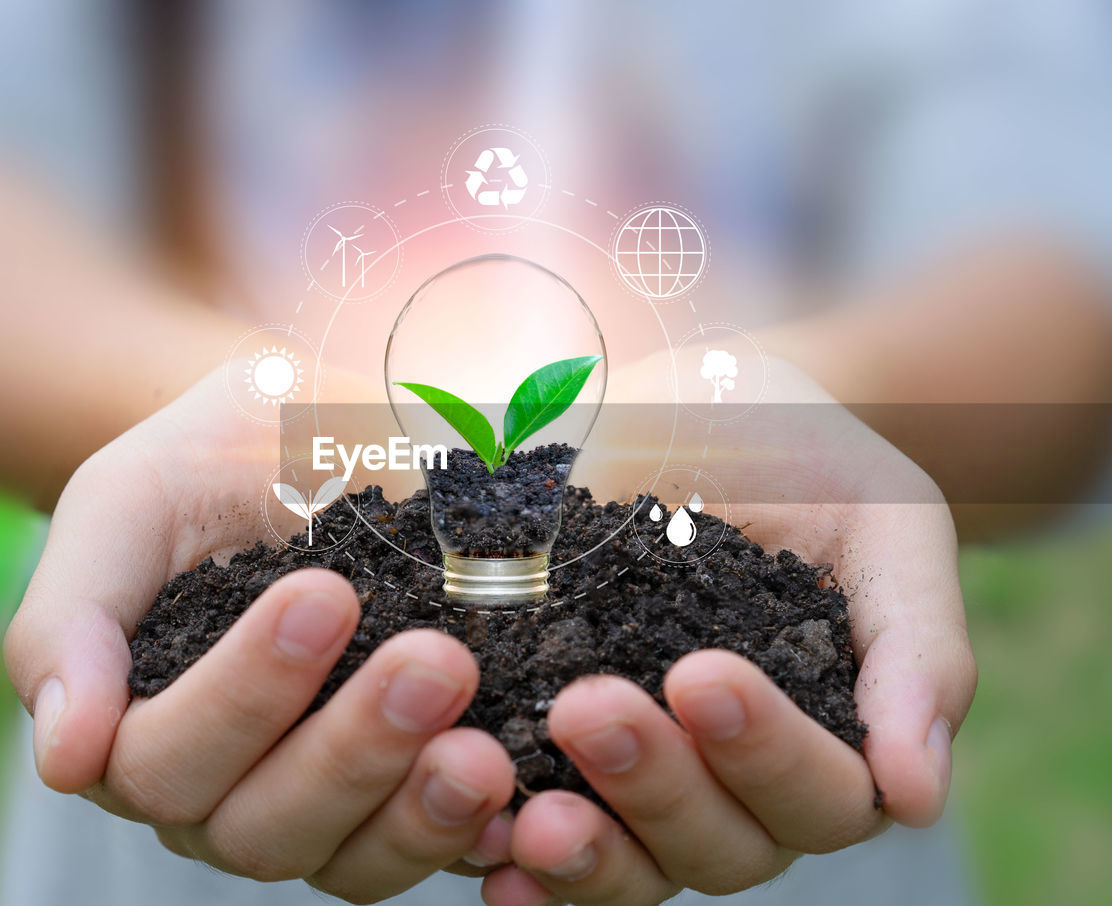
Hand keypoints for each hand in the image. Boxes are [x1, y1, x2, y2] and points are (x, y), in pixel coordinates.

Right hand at [3, 366, 516, 902]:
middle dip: (351, 749)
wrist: (320, 438)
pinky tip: (525, 802)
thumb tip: (63, 757)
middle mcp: (223, 788)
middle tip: (437, 663)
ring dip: (419, 811)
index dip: (242, 693)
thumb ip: (72, 619)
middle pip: (262, 826)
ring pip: (349, 860)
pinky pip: (434, 853)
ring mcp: (320, 807)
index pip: (164, 758)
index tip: (325, 593)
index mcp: (138, 726)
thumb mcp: (130, 500)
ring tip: (486, 750)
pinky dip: (475, 837)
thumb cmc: (214, 459)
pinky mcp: (406, 800)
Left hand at [481, 358, 977, 904]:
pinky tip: (477, 847)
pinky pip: (541, 840)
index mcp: (831, 738)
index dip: (765, 751)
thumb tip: (918, 794)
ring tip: (527, 815)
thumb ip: (915, 646)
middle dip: (657, 785)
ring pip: (634, 865)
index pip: (821, 792)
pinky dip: (511, 856)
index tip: (701, 674)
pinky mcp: (561, 766)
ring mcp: (646, 785)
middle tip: (590, 708)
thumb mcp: (882, 522)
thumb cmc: (803, 460)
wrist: (689, 411)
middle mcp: (739, 785)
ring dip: (584, 852)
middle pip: (720, 844)